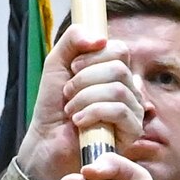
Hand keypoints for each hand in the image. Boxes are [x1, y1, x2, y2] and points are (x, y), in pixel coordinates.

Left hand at [16, 25, 143, 179]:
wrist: (46, 142)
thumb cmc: (53, 106)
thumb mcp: (56, 63)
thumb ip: (73, 40)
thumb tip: (100, 38)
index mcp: (114, 72)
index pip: (118, 50)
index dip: (93, 56)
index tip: (71, 69)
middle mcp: (129, 89)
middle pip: (118, 68)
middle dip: (85, 79)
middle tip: (67, 92)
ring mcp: (133, 111)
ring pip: (118, 89)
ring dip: (85, 97)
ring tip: (70, 109)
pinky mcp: (132, 131)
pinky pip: (119, 111)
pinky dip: (93, 112)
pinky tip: (79, 121)